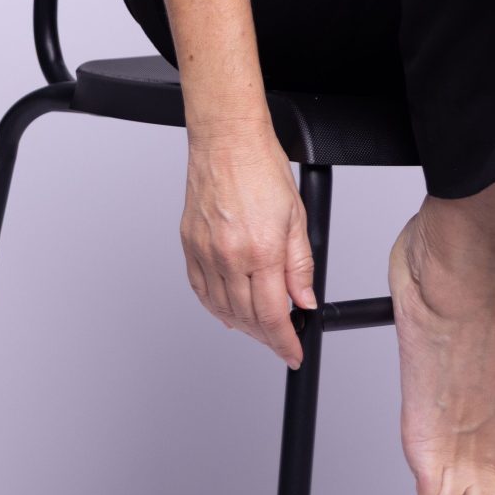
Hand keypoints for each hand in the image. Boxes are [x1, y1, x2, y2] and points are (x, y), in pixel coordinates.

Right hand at [181, 126, 318, 364]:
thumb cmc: (261, 168)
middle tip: (281, 339)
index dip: (284, 342)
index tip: (292, 354)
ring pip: (222, 309)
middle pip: (247, 318)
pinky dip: (216, 308)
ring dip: (243, 326)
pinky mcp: (190, 245)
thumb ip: (300, 265)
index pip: (273, 315)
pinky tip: (228, 312)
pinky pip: (200, 290)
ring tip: (259, 328)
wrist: (227, 140)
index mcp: (261, 250)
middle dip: (267, 336)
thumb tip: (305, 300)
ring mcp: (206, 252)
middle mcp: (230, 256)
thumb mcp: (295, 216)